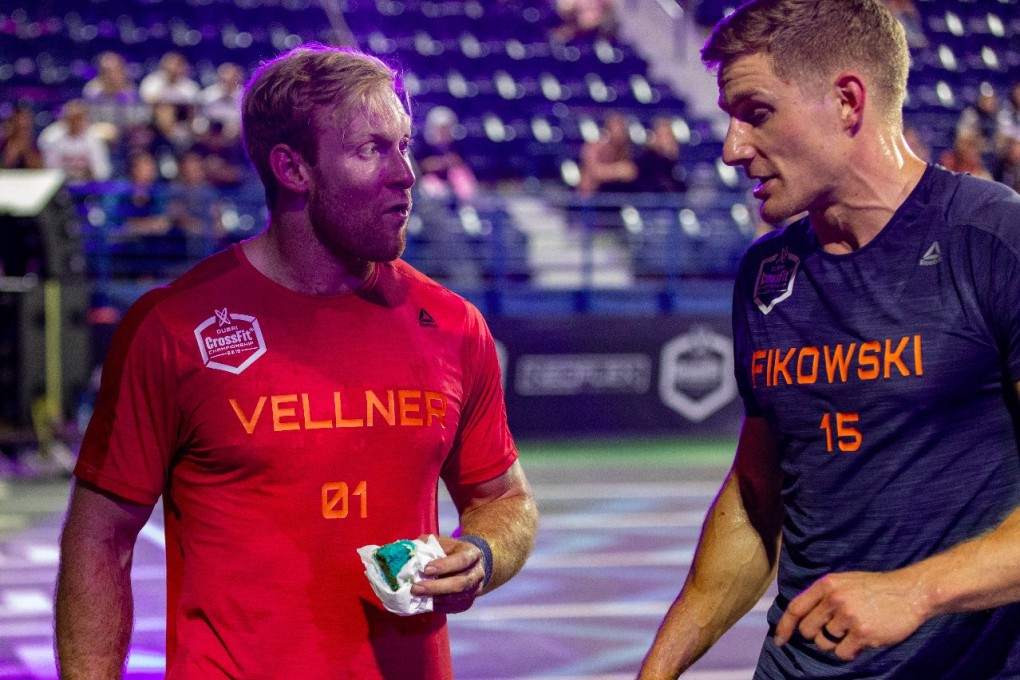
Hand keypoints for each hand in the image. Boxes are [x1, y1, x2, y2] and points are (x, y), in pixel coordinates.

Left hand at [410, 535, 485, 613]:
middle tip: (415, 588)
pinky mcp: (468, 602)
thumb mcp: (442, 542)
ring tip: (417, 596)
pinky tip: (425, 602)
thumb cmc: (450, 551)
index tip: (425, 569)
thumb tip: (408, 553)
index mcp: (472, 553)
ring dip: (435, 598)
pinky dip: (438, 606)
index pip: (461, 560)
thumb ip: (427, 546)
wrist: (468, 563)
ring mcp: (475, 589)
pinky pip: (453, 607)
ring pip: (456, 598)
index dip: (445, 566)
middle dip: (436, 587)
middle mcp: (477, 572)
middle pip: (460, 583)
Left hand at [774, 570, 927, 660]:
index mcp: (827, 584)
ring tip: (854, 631)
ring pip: (825, 643)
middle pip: (808, 630)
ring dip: (836, 643)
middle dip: (817, 636)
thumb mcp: (845, 582)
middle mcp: (834, 599)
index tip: (779, 641)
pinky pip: (842, 653)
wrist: (911, 592)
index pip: (795, 608)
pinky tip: (864, 639)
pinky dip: (850, 651)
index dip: (784, 627)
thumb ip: (824, 597)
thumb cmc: (876, 589)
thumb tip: (801, 620)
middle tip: (836, 631)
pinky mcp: (862, 632)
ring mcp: (848, 616)